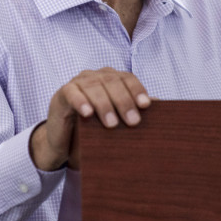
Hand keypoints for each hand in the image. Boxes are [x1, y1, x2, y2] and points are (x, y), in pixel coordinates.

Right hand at [29, 68, 151, 170]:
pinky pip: (71, 93)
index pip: (127, 78)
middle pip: (112, 82)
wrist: (65, 144)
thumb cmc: (94, 130)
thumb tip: (159, 106)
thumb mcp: (116, 121)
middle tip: (133, 122)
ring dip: (104, 105)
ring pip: (93, 86)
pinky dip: (80, 101)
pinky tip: (88, 113)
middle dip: (124, 101)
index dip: (137, 90)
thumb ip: (134, 110)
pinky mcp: (61, 94)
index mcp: (110, 79)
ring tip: (111, 124)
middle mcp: (95, 77)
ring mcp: (77, 83)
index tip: (146, 106)